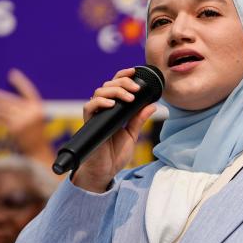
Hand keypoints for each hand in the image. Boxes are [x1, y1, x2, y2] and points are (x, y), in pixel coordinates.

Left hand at [0, 69, 50, 159]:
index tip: (12, 74)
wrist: (37, 149)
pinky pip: (1, 119)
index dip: (20, 82)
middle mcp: (31, 112)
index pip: (28, 90)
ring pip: (4, 109)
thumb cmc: (35, 132)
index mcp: (38, 107)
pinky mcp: (14, 128)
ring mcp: (22, 120)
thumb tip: (5, 98)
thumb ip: (25, 107)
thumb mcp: (35, 118)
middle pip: (11, 100)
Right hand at [71, 68, 156, 192]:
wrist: (105, 171)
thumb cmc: (115, 153)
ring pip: (99, 92)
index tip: (135, 71)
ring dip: (115, 91)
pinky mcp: (90, 124)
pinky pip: (89, 107)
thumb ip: (139, 119)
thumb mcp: (132, 134)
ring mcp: (96, 116)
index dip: (123, 75)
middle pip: (108, 85)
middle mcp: (103, 109)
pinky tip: (111, 105)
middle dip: (123, 82)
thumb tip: (153, 105)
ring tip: (129, 98)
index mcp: (113, 109)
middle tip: (135, 89)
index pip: (115, 86)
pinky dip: (100, 103)